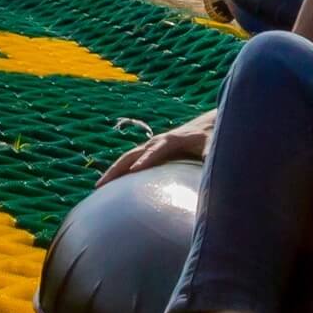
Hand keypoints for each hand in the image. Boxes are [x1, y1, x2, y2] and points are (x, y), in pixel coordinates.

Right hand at [97, 112, 214, 185]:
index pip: (156, 150)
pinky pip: (132, 162)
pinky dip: (120, 172)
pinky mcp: (151, 153)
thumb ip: (212, 154)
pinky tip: (111, 187)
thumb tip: (212, 164)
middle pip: (132, 154)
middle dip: (117, 169)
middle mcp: (158, 142)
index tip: (135, 171)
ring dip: (113, 171)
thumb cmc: (211, 136)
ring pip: (127, 159)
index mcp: (173, 139)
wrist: (208, 124)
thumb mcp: (215, 144)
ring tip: (98, 188)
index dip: (146, 159)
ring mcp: (152, 147)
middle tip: (101, 185)